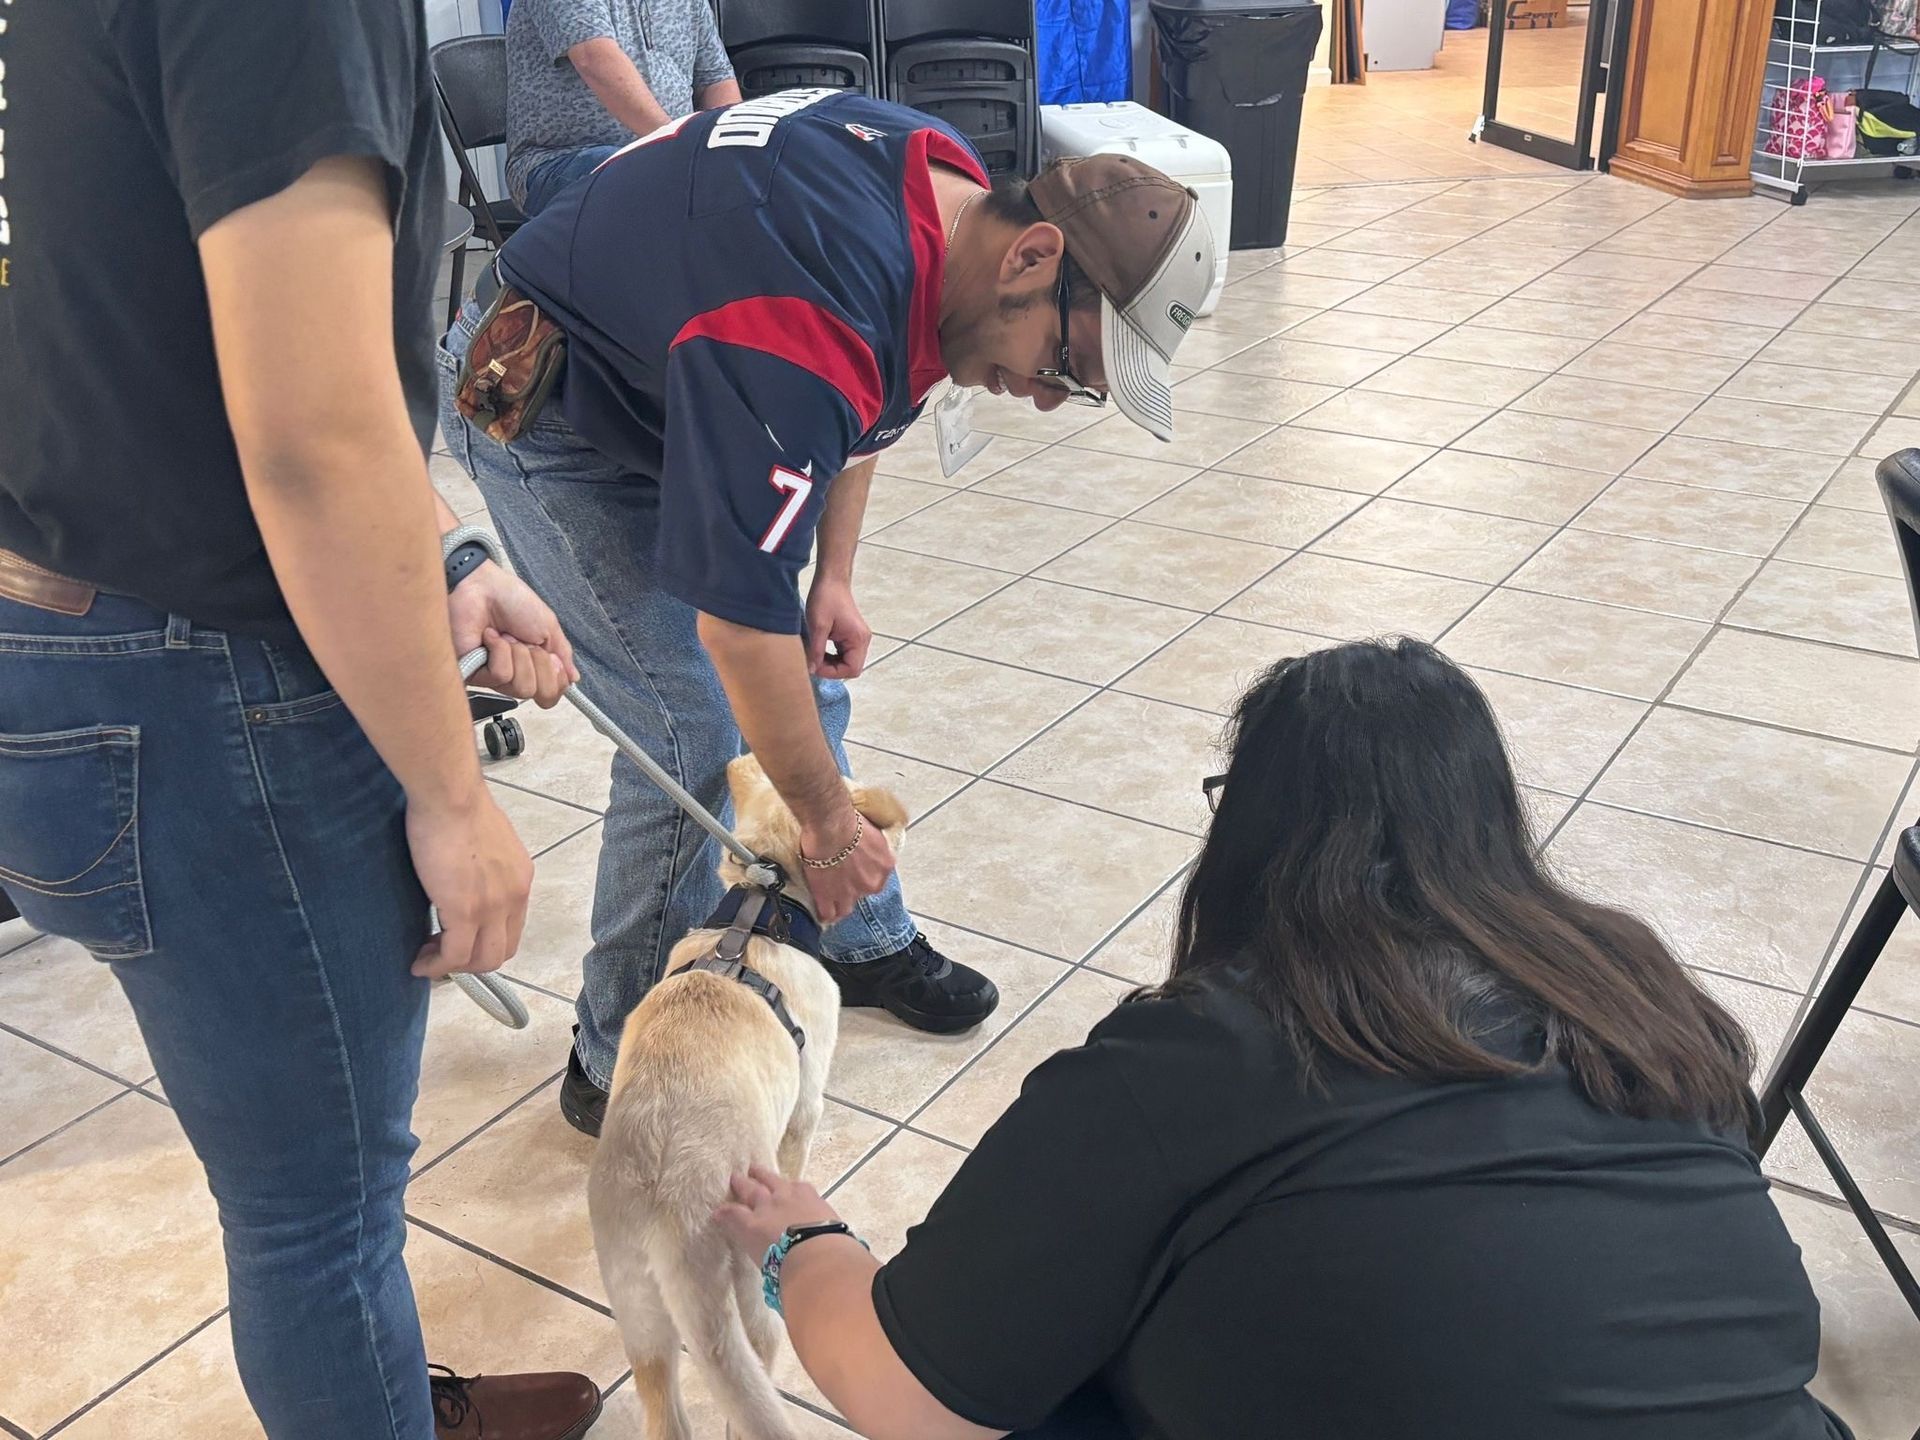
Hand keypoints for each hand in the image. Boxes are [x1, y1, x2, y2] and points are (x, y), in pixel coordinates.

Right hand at [407, 783, 533, 978]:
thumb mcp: (487, 841)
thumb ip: (484, 866)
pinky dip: (436, 966)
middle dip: (472, 961)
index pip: (513, 928)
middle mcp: (515, 897)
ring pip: (481, 961)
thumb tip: (466, 876)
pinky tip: (419, 963)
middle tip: (442, 955)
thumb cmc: (458, 805)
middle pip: (501, 951)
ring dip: (454, 968)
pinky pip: (454, 955)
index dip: (485, 943)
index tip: (459, 942)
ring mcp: (493, 907)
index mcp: (520, 879)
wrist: (450, 795)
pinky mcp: (465, 911)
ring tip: (427, 960)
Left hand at [449, 560, 579, 706]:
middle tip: (528, 642)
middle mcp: (515, 674)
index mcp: (534, 664)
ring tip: (507, 636)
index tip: (552, 656)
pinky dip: (501, 651)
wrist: (481, 587)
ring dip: (520, 655)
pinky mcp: (474, 674)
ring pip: (521, 687)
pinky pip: (501, 675)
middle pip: (541, 694)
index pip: (551, 695)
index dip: (556, 679)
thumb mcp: (548, 625)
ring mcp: (494, 676)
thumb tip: (573, 678)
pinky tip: (491, 637)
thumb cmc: (512, 600)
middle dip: (540, 662)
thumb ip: (563, 654)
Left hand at [714, 1165, 840, 1256]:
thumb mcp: (833, 1229)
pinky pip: (733, 1214)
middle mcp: (784, 1195)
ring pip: (750, 1191)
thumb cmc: (832, 1243)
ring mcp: (765, 1207)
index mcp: (808, 1196)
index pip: (796, 1188)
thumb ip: (826, 1230)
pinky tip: (717, 1213)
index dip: (787, 1187)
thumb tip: (834, 1243)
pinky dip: (724, 1213)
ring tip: (735, 1179)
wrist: (817, 1253)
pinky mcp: (749, 1224)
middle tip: (752, 1168)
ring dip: (742, 1184)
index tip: (783, 1187)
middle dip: (760, 1174)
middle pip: (769, 1181)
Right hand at [799, 805, 896, 925]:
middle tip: (842, 880)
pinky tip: (823, 912)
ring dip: (840, 904)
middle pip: (863, 893)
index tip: (857, 873)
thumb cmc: (848, 821)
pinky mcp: (828, 897)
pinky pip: (828, 913)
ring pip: (846, 908)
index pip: (878, 878)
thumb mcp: (872, 832)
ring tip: (833, 901)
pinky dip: (825, 913)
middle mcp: (871, 883)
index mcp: (885, 866)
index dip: (865, 875)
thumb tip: (866, 848)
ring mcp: (850, 893)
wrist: (830, 825)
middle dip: (854, 888)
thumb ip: (873, 848)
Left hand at [804, 576, 871, 680]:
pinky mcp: (852, 635)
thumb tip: (812, 670)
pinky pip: (845, 654)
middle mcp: (863, 640)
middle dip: (832, 669)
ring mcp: (859, 638)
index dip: (833, 672)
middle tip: (814, 662)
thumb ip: (816, 650)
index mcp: (858, 639)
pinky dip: (833, 656)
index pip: (852, 669)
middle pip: (851, 668)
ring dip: (832, 663)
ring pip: (848, 662)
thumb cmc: (826, 598)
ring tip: (816, 656)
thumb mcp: (818, 626)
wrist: (832, 580)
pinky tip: (820, 651)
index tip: (815, 666)